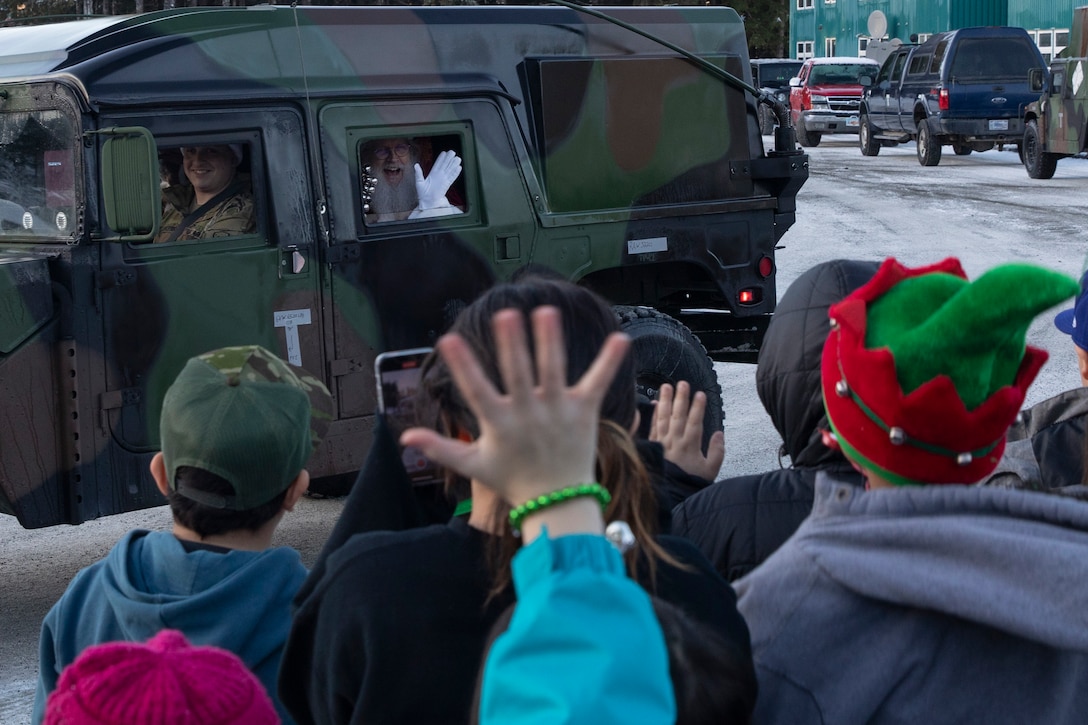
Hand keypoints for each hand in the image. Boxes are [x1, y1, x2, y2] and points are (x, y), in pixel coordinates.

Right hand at [400, 306, 629, 508]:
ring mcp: (558, 412)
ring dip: (551, 341)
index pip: (476, 390)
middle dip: (513, 344)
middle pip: (519, 374)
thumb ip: (441, 448)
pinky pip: (597, 382)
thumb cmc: (513, 481)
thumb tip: (406, 435)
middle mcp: (529, 415)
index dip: (462, 366)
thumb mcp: (474, 465)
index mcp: (499, 424)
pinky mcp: (584, 412)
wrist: (558, 503)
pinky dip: (609, 362)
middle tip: (507, 314)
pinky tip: (621, 338)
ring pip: (554, 371)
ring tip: (547, 311)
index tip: (448, 339)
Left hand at [413, 150, 461, 211]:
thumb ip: (418, 173)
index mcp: (432, 174)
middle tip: (453, 152)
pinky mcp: (446, 185)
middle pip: (445, 166)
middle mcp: (439, 176)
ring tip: (458, 158)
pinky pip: (452, 178)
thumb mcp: (419, 182)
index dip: (441, 158)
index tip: (444, 152)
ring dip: (453, 164)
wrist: (428, 204)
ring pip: (450, 170)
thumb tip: (416, 165)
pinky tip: (459, 168)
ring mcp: (443, 180)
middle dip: (449, 159)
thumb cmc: (422, 194)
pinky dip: (455, 173)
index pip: (438, 164)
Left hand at [649, 382, 724, 480]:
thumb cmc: (691, 482)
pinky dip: (653, 414)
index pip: (695, 422)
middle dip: (681, 398)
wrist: (670, 495)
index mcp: (690, 446)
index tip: (700, 394)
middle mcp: (675, 441)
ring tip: (666, 386)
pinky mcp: (652, 445)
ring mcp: (662, 442)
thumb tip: (719, 433)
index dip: (698, 407)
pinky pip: (652, 426)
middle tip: (683, 383)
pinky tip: (654, 403)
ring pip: (663, 418)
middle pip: (678, 416)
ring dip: (665, 401)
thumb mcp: (710, 471)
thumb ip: (717, 451)